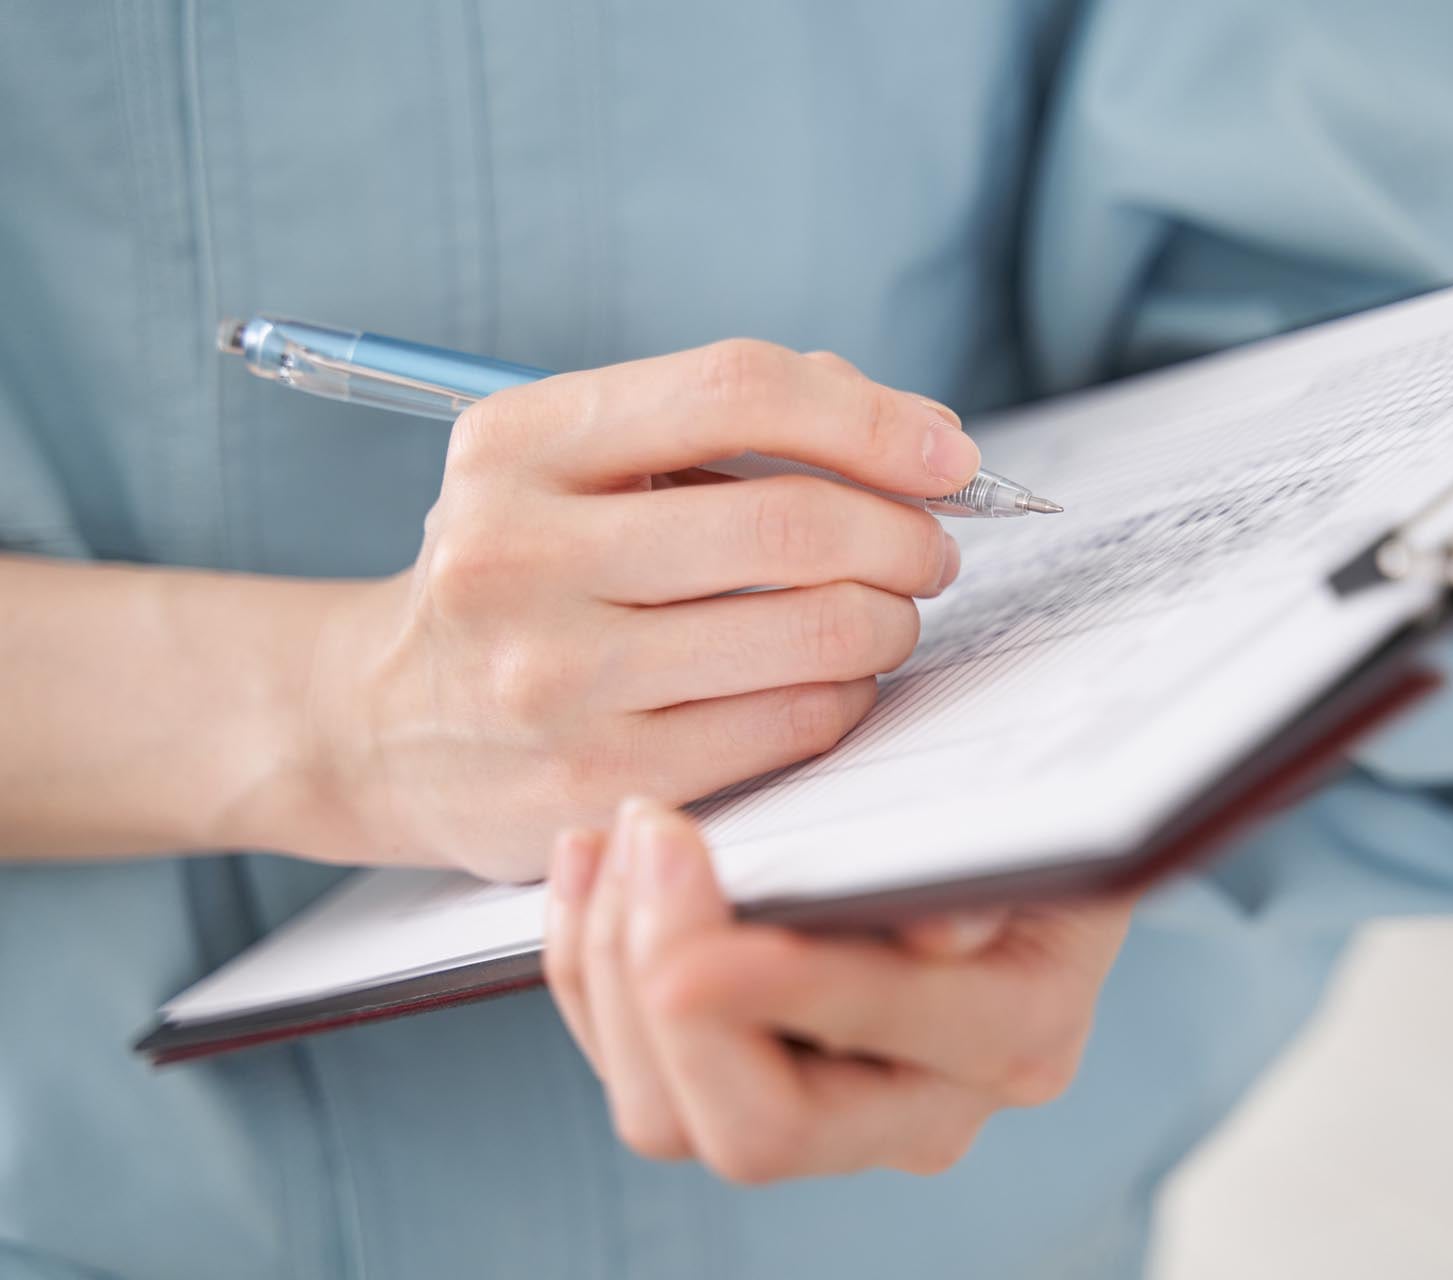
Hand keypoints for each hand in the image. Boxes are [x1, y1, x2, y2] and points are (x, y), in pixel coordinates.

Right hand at [291, 342, 978, 878]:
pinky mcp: (600, 781)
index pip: (734, 390)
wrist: (377, 724)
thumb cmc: (520, 571)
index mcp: (518, 443)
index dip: (870, 418)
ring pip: (810, 634)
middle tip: (930, 547)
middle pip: (790, 524)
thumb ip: (723, 421)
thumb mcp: (568, 463)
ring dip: (890, 619)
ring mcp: (556, 680)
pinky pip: (790, 724)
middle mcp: (521, 555)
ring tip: (889, 612)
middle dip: (903, 533)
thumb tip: (913, 433)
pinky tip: (837, 679)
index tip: (948, 453)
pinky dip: (848, 695)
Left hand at [543, 799, 1134, 1182]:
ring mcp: (837, 1113)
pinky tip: (591, 866)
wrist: (1031, 807)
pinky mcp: (759, 1080)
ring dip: (613, 973)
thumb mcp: (1035, 798)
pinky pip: (639, 1070)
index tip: (693, 904)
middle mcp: (928, 1105)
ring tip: (615, 837)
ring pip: (669, 1116)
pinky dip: (593, 969)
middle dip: (665, 984)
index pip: (887, 1052)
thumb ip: (988, 867)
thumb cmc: (1030, 790)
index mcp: (1016, 1036)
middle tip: (647, 835)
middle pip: (752, 1132)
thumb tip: (937, 939)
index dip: (772, 994)